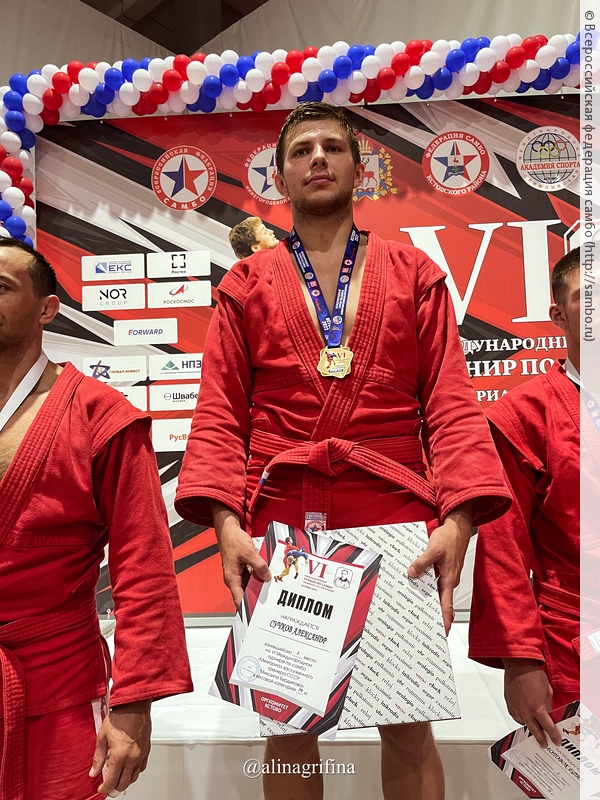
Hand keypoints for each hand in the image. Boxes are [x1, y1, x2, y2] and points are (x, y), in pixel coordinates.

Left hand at [90, 699, 151, 795]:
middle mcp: (132, 758)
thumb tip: (94, 771)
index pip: (112, 781)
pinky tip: (130, 769)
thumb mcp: (102, 737)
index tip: (102, 788)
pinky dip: (135, 772)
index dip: (105, 788)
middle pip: (124, 783)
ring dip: (125, 781)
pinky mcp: (147, 749)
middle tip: (109, 788)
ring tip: (119, 780)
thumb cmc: (120, 717)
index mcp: (119, 756)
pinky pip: (142, 767)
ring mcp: (141, 754)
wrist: (134, 706)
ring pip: (134, 777)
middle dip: (115, 788)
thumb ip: (98, 757)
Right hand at [211, 501, 270, 605]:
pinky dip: (258, 578)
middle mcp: (233, 579)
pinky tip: (266, 577)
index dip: (246, 608)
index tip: (254, 616)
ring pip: (249, 585)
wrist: (229, 531)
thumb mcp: (249, 553)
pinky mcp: (242, 569)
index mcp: (232, 578)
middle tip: (268, 603)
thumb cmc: (233, 541)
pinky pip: (251, 577)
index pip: (238, 599)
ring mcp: (237, 574)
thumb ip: (259, 566)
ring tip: (269, 590)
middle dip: (256, 597)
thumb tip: (266, 576)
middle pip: (245, 593)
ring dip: (258, 586)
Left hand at [407, 502, 471, 634]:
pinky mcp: (444, 570)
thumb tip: (412, 573)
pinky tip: (418, 586)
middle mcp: (449, 580)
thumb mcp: (433, 549)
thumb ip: (422, 562)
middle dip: (434, 614)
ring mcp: (447, 576)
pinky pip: (435, 582)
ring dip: (429, 600)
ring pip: (437, 592)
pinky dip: (427, 586)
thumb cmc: (450, 538)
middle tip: (424, 626)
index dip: (444, 619)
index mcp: (449, 579)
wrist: (458, 527)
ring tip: (418, 610)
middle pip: (441, 602)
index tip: (442, 631)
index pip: (447, 604)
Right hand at [503, 659, 560, 747]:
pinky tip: (522, 719)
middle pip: (535, 730)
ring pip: (524, 723)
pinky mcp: (509, 702)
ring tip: (534, 730)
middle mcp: (526, 710)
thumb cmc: (532, 674)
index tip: (556, 741)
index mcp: (537, 708)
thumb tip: (548, 712)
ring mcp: (516, 707)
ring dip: (530, 727)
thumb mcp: (547, 690)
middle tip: (544, 744)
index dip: (553, 736)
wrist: (518, 665)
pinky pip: (515, 716)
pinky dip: (520, 719)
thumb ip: (547, 704)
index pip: (547, 727)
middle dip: (541, 739)